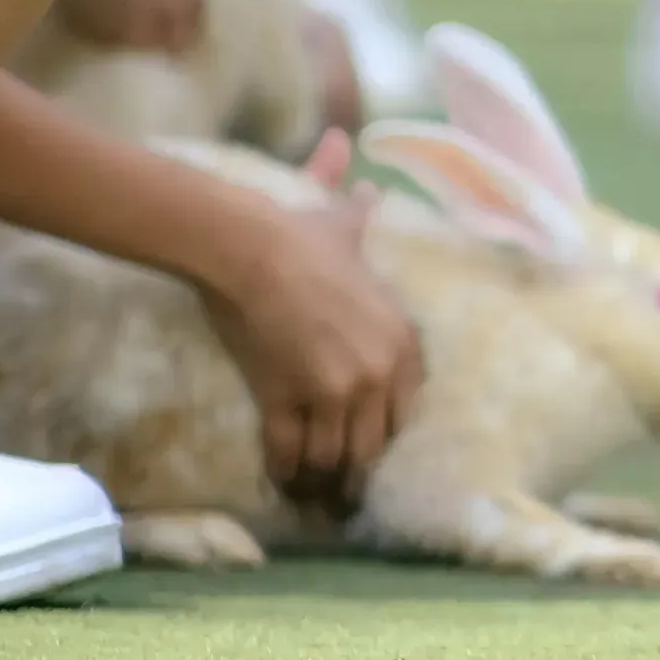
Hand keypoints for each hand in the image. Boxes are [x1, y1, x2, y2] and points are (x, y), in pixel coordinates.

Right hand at [195, 133, 422, 506]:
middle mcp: (378, 372)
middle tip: (343, 490)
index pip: (406, 409)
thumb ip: (358, 209)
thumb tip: (353, 163)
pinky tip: (280, 481)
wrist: (253, 248)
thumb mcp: (345, 226)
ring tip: (313, 495)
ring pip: (335, 455)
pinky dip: (285, 472)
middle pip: (374, 442)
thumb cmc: (301, 235)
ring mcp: (335, 391)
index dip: (385, 432)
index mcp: (402, 341)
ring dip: (322, 479)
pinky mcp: (289, 402)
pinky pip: (291, 452)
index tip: (371, 448)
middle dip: (358, 468)